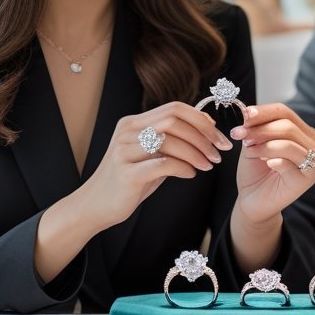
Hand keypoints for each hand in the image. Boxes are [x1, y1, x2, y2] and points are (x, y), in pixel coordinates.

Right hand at [78, 101, 232, 229]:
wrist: (95, 206)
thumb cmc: (128, 180)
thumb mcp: (149, 155)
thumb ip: (171, 140)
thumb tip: (205, 124)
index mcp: (133, 123)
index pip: (174, 108)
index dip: (200, 119)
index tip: (218, 135)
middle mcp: (127, 132)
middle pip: (174, 120)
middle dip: (203, 134)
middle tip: (218, 152)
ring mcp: (124, 151)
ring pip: (170, 141)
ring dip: (196, 152)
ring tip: (207, 165)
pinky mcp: (126, 173)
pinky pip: (163, 164)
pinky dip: (183, 168)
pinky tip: (191, 174)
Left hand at [229, 102, 314, 225]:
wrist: (253, 200)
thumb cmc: (256, 170)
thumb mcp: (254, 143)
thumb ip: (256, 128)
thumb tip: (250, 113)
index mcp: (303, 132)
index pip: (285, 113)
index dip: (264, 111)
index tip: (244, 114)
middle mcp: (314, 145)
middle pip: (288, 126)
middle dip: (260, 129)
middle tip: (240, 135)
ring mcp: (314, 163)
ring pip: (289, 143)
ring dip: (264, 145)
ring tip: (250, 151)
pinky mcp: (307, 180)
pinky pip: (288, 163)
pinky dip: (272, 159)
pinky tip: (265, 163)